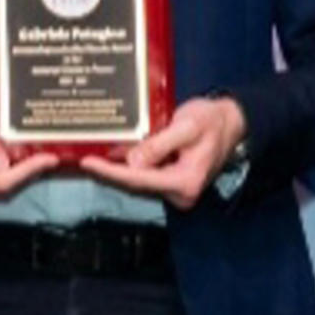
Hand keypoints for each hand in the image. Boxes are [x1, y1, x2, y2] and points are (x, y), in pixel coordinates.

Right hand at [0, 95, 57, 210]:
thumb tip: (4, 163)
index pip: (0, 182)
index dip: (27, 172)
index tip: (49, 159)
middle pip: (3, 189)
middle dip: (28, 172)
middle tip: (51, 154)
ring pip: (1, 187)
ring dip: (21, 171)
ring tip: (41, 153)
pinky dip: (10, 170)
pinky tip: (23, 157)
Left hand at [76, 97, 246, 210]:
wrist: (232, 122)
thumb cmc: (211, 121)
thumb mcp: (186, 127)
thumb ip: (159, 145)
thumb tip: (132, 162)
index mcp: (185, 182)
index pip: (140, 180)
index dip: (111, 172)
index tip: (88, 163)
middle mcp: (181, 193)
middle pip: (137, 185)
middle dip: (110, 172)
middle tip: (82, 159)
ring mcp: (177, 190)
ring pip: (140, 182)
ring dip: (118, 170)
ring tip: (92, 156)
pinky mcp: (174, 183)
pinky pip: (147, 176)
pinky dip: (130, 167)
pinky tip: (113, 156)